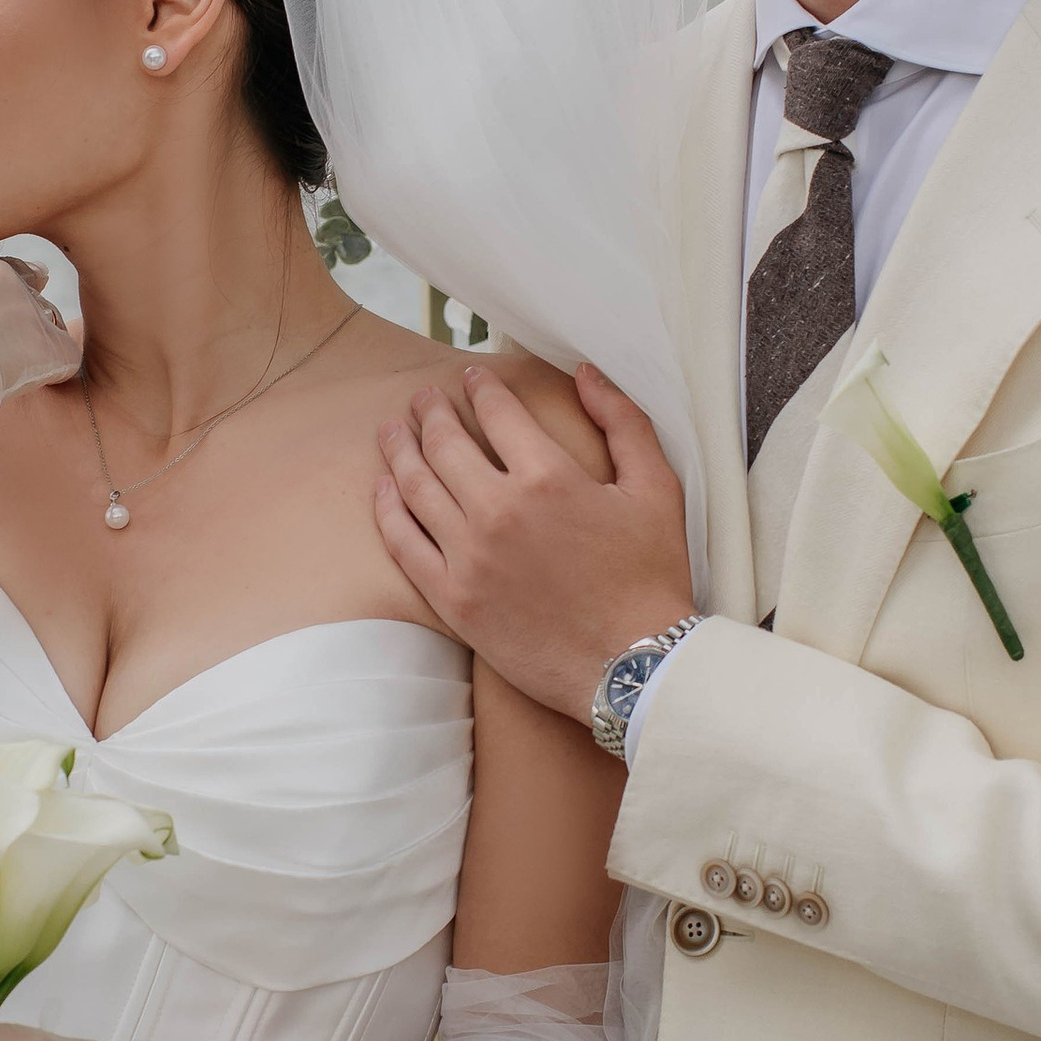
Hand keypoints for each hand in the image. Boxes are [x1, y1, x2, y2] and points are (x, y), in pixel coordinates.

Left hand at [374, 362, 695, 724]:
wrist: (633, 668)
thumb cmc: (650, 578)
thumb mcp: (656, 489)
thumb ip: (623, 422)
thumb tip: (587, 373)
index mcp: (548, 478)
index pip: (499, 413)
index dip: (480, 388)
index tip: (470, 377)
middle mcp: (499, 511)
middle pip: (446, 444)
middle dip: (431, 412)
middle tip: (422, 398)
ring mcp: (469, 558)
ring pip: (416, 487)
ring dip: (400, 450)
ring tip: (393, 430)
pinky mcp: (453, 600)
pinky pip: (404, 544)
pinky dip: (388, 510)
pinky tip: (384, 490)